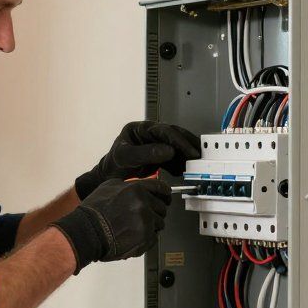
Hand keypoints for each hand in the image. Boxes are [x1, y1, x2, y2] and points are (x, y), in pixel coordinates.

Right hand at [50, 178, 171, 273]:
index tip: (166, 197)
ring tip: (135, 228)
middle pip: (162, 207)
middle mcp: (144, 203)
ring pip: (160, 223)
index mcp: (137, 189)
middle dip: (155, 212)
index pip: (161, 188)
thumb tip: (138, 187)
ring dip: (151, 226)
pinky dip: (147, 239)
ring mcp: (146, 221)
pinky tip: (134, 237)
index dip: (165, 193)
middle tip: (143, 217)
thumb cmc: (94, 211)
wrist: (87, 231)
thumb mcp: (108, 187)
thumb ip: (127, 185)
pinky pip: (155, 238)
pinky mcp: (145, 237)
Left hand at [74, 121, 200, 198]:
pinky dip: (181, 164)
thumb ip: (145, 154)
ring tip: (196, 164)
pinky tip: (185, 171)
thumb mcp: (125, 158)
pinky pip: (174, 158)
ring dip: (187, 155)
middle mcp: (149, 134)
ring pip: (176, 146)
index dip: (179, 140)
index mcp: (139, 129)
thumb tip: (168, 151)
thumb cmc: (113, 166)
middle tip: (199, 155)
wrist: (109, 178)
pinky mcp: (159, 157)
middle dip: (188, 145)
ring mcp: (155, 145)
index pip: (163, 130)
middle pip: (174, 135)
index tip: (189, 150)